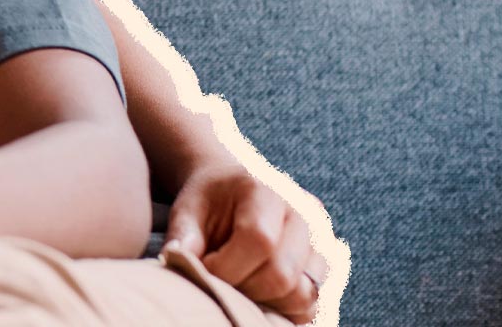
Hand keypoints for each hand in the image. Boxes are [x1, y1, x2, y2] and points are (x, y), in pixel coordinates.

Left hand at [164, 164, 325, 323]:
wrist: (235, 190)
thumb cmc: (209, 200)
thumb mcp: (188, 208)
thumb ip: (183, 234)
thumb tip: (177, 259)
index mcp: (268, 191)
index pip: (259, 240)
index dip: (226, 267)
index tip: (203, 267)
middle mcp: (305, 214)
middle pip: (282, 274)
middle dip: (242, 289)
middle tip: (218, 280)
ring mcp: (321, 241)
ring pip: (302, 296)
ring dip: (263, 302)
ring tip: (237, 283)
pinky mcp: (324, 267)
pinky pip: (311, 306)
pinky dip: (282, 310)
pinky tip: (256, 293)